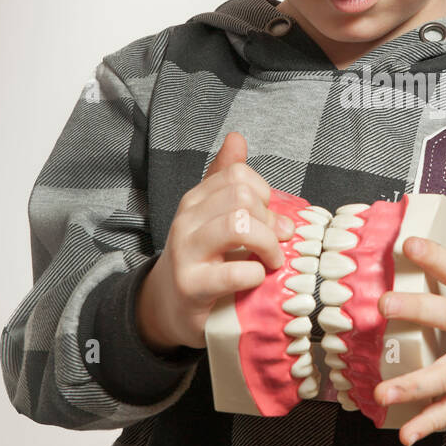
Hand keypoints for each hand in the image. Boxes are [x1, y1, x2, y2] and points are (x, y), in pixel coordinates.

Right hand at [135, 132, 294, 351]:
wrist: (168, 306)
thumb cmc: (200, 259)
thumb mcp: (211, 216)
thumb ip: (225, 179)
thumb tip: (236, 138)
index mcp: (195, 200)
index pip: (239, 175)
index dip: (265, 194)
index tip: (271, 218)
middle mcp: (187, 220)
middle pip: (242, 197)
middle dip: (270, 220)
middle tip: (277, 243)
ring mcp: (186, 252)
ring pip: (238, 225)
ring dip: (268, 244)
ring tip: (272, 261)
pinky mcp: (191, 286)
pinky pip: (234, 272)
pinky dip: (256, 274)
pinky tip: (256, 278)